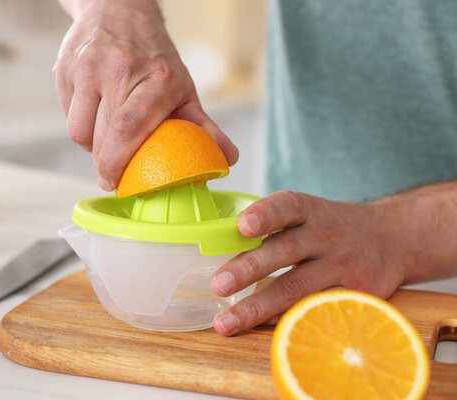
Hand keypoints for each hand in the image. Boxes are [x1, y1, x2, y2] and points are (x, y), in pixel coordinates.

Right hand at [53, 0, 237, 190]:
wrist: (119, 9)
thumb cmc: (154, 58)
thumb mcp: (183, 87)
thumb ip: (203, 126)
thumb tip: (228, 159)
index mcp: (156, 79)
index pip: (128, 129)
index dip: (116, 163)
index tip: (115, 182)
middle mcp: (119, 69)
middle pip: (101, 137)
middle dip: (105, 162)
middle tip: (113, 169)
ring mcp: (88, 67)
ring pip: (78, 131)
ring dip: (91, 144)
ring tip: (106, 135)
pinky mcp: (65, 68)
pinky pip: (67, 116)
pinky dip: (79, 125)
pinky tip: (93, 113)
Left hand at [210, 190, 404, 335]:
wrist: (391, 239)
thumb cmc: (331, 228)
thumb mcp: (309, 214)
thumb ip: (273, 226)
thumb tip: (217, 241)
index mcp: (310, 211)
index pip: (287, 206)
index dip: (265, 214)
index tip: (243, 226)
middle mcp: (326, 235)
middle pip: (285, 251)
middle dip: (248, 268)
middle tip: (217, 284)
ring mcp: (342, 266)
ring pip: (297, 288)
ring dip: (258, 307)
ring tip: (227, 322)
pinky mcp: (354, 294)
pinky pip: (314, 310)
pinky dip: (284, 321)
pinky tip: (259, 330)